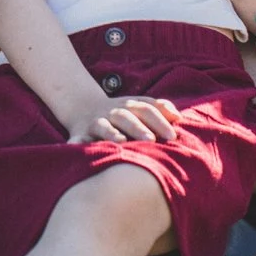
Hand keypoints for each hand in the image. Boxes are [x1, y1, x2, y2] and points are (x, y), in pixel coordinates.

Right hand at [64, 94, 182, 143]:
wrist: (83, 108)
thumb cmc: (122, 114)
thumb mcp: (139, 106)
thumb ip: (159, 108)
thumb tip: (178, 117)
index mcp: (129, 106)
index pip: (146, 109)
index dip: (159, 121)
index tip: (172, 135)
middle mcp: (112, 112)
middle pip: (126, 117)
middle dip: (138, 128)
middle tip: (151, 140)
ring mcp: (95, 123)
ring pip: (103, 126)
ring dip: (112, 133)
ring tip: (121, 142)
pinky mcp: (79, 134)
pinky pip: (78, 140)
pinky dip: (77, 144)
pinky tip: (80, 149)